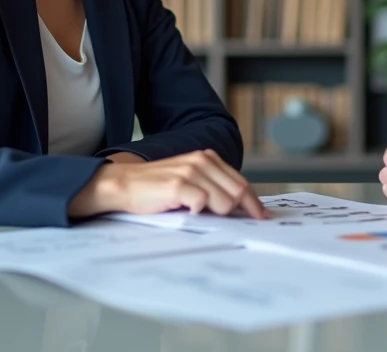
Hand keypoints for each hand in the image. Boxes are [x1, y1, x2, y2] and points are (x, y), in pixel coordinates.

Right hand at [69, 149, 266, 219]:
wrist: (124, 184)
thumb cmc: (157, 188)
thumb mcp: (189, 181)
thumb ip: (212, 188)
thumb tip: (239, 208)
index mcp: (208, 159)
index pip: (241, 182)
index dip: (253, 202)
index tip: (263, 216)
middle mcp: (202, 161)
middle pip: (238, 192)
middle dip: (243, 212)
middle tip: (244, 227)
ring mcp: (191, 172)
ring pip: (224, 201)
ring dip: (217, 214)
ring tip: (199, 215)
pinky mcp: (179, 185)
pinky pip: (203, 203)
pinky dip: (198, 212)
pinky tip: (186, 211)